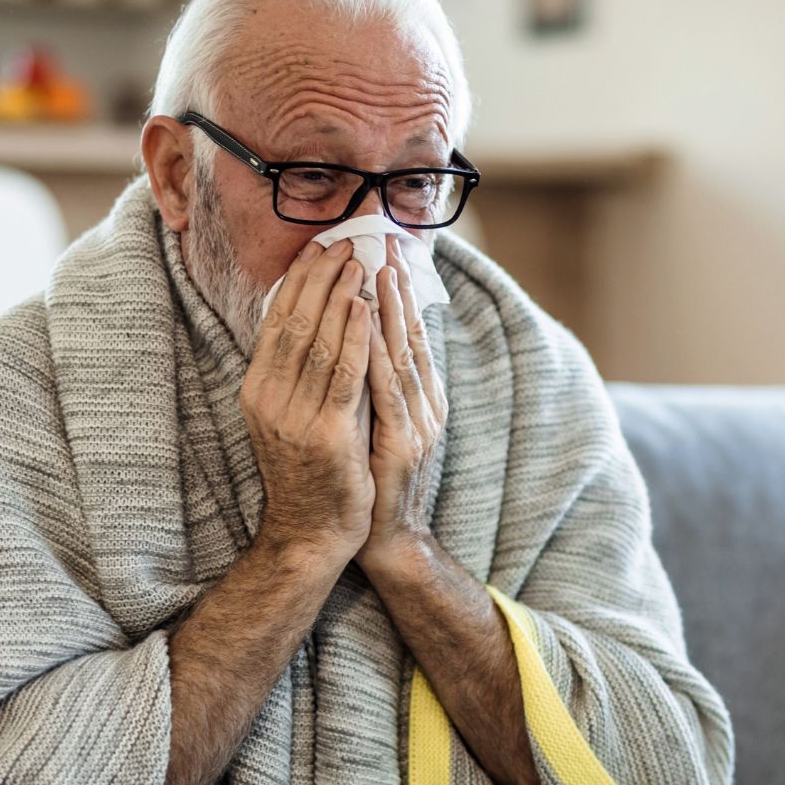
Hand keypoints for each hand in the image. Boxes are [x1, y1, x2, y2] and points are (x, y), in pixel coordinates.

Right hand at [240, 239, 374, 573]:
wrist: (311, 533)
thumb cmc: (309, 472)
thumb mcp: (290, 415)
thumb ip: (298, 373)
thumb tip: (315, 318)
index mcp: (257, 390)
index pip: (276, 322)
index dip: (298, 281)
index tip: (319, 248)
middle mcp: (270, 399)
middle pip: (295, 323)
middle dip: (321, 278)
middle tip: (344, 242)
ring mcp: (296, 417)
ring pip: (320, 342)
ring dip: (341, 297)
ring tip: (360, 263)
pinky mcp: (328, 435)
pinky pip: (344, 376)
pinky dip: (356, 338)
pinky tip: (367, 309)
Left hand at [359, 235, 447, 578]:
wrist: (385, 540)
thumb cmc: (374, 482)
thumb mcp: (376, 424)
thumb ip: (376, 387)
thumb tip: (359, 343)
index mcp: (419, 399)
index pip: (407, 336)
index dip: (398, 295)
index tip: (383, 253)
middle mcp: (425, 405)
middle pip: (410, 336)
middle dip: (397, 289)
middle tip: (385, 244)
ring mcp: (418, 425)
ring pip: (403, 356)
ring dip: (391, 311)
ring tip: (380, 270)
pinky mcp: (403, 445)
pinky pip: (388, 390)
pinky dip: (378, 353)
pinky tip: (367, 326)